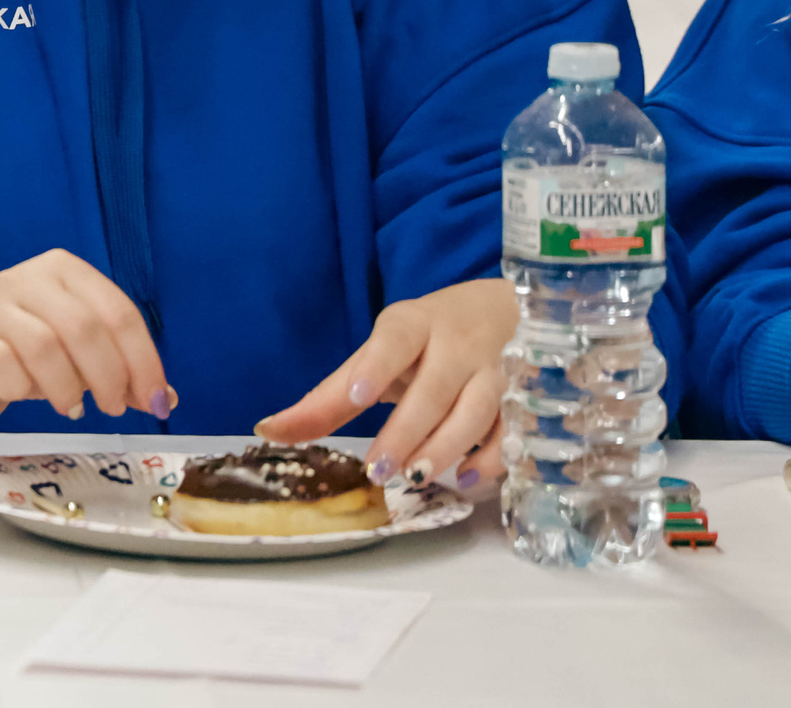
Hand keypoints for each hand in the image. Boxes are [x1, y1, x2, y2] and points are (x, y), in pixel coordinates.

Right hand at [0, 250, 173, 426]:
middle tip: (114, 407)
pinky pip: (4, 365)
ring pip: (45, 345)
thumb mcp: (75, 353)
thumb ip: (118, 368)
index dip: (143, 359)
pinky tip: (24, 395)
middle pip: (85, 326)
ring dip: (68, 387)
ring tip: (72, 407)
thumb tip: (166, 398)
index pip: (118, 311)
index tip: (156, 399)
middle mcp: (27, 279)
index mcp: (63, 271)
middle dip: (110, 376)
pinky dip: (23, 389)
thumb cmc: (17, 352)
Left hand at [255, 277, 516, 497]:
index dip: (376, 368)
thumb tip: (268, 431)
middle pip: (434, 388)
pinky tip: (466, 479)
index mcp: (412, 325)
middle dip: (407, 431)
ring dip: (447, 446)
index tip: (357, 397)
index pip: (394, 341)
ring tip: (417, 477)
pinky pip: (511, 431)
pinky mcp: (522, 399)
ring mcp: (494, 371)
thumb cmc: (423, 341)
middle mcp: (456, 344)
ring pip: (477, 410)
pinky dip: (491, 458)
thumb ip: (328, 397)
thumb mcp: (377, 355)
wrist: (501, 311)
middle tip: (379, 471)